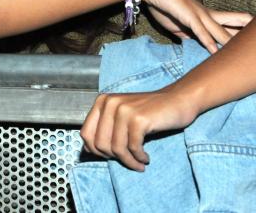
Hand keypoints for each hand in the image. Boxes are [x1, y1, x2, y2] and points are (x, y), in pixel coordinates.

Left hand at [80, 86, 199, 170]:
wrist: (177, 100)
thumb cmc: (150, 112)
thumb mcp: (121, 116)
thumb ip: (104, 129)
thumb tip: (86, 151)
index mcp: (101, 102)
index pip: (86, 133)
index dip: (95, 150)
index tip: (109, 157)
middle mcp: (109, 103)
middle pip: (100, 144)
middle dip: (114, 158)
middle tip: (128, 161)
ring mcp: (123, 110)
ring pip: (116, 148)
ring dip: (129, 161)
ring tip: (138, 163)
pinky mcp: (139, 119)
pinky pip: (133, 147)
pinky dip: (139, 158)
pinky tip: (146, 158)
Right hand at [139, 0, 251, 52]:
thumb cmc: (164, 3)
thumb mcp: (178, 24)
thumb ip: (188, 34)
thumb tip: (194, 44)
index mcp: (207, 16)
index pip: (233, 22)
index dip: (243, 28)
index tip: (251, 40)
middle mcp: (208, 14)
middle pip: (236, 22)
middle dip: (246, 32)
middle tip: (254, 43)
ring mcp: (200, 15)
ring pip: (221, 31)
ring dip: (232, 43)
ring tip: (243, 53)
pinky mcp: (188, 16)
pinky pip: (201, 31)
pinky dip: (209, 42)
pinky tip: (216, 51)